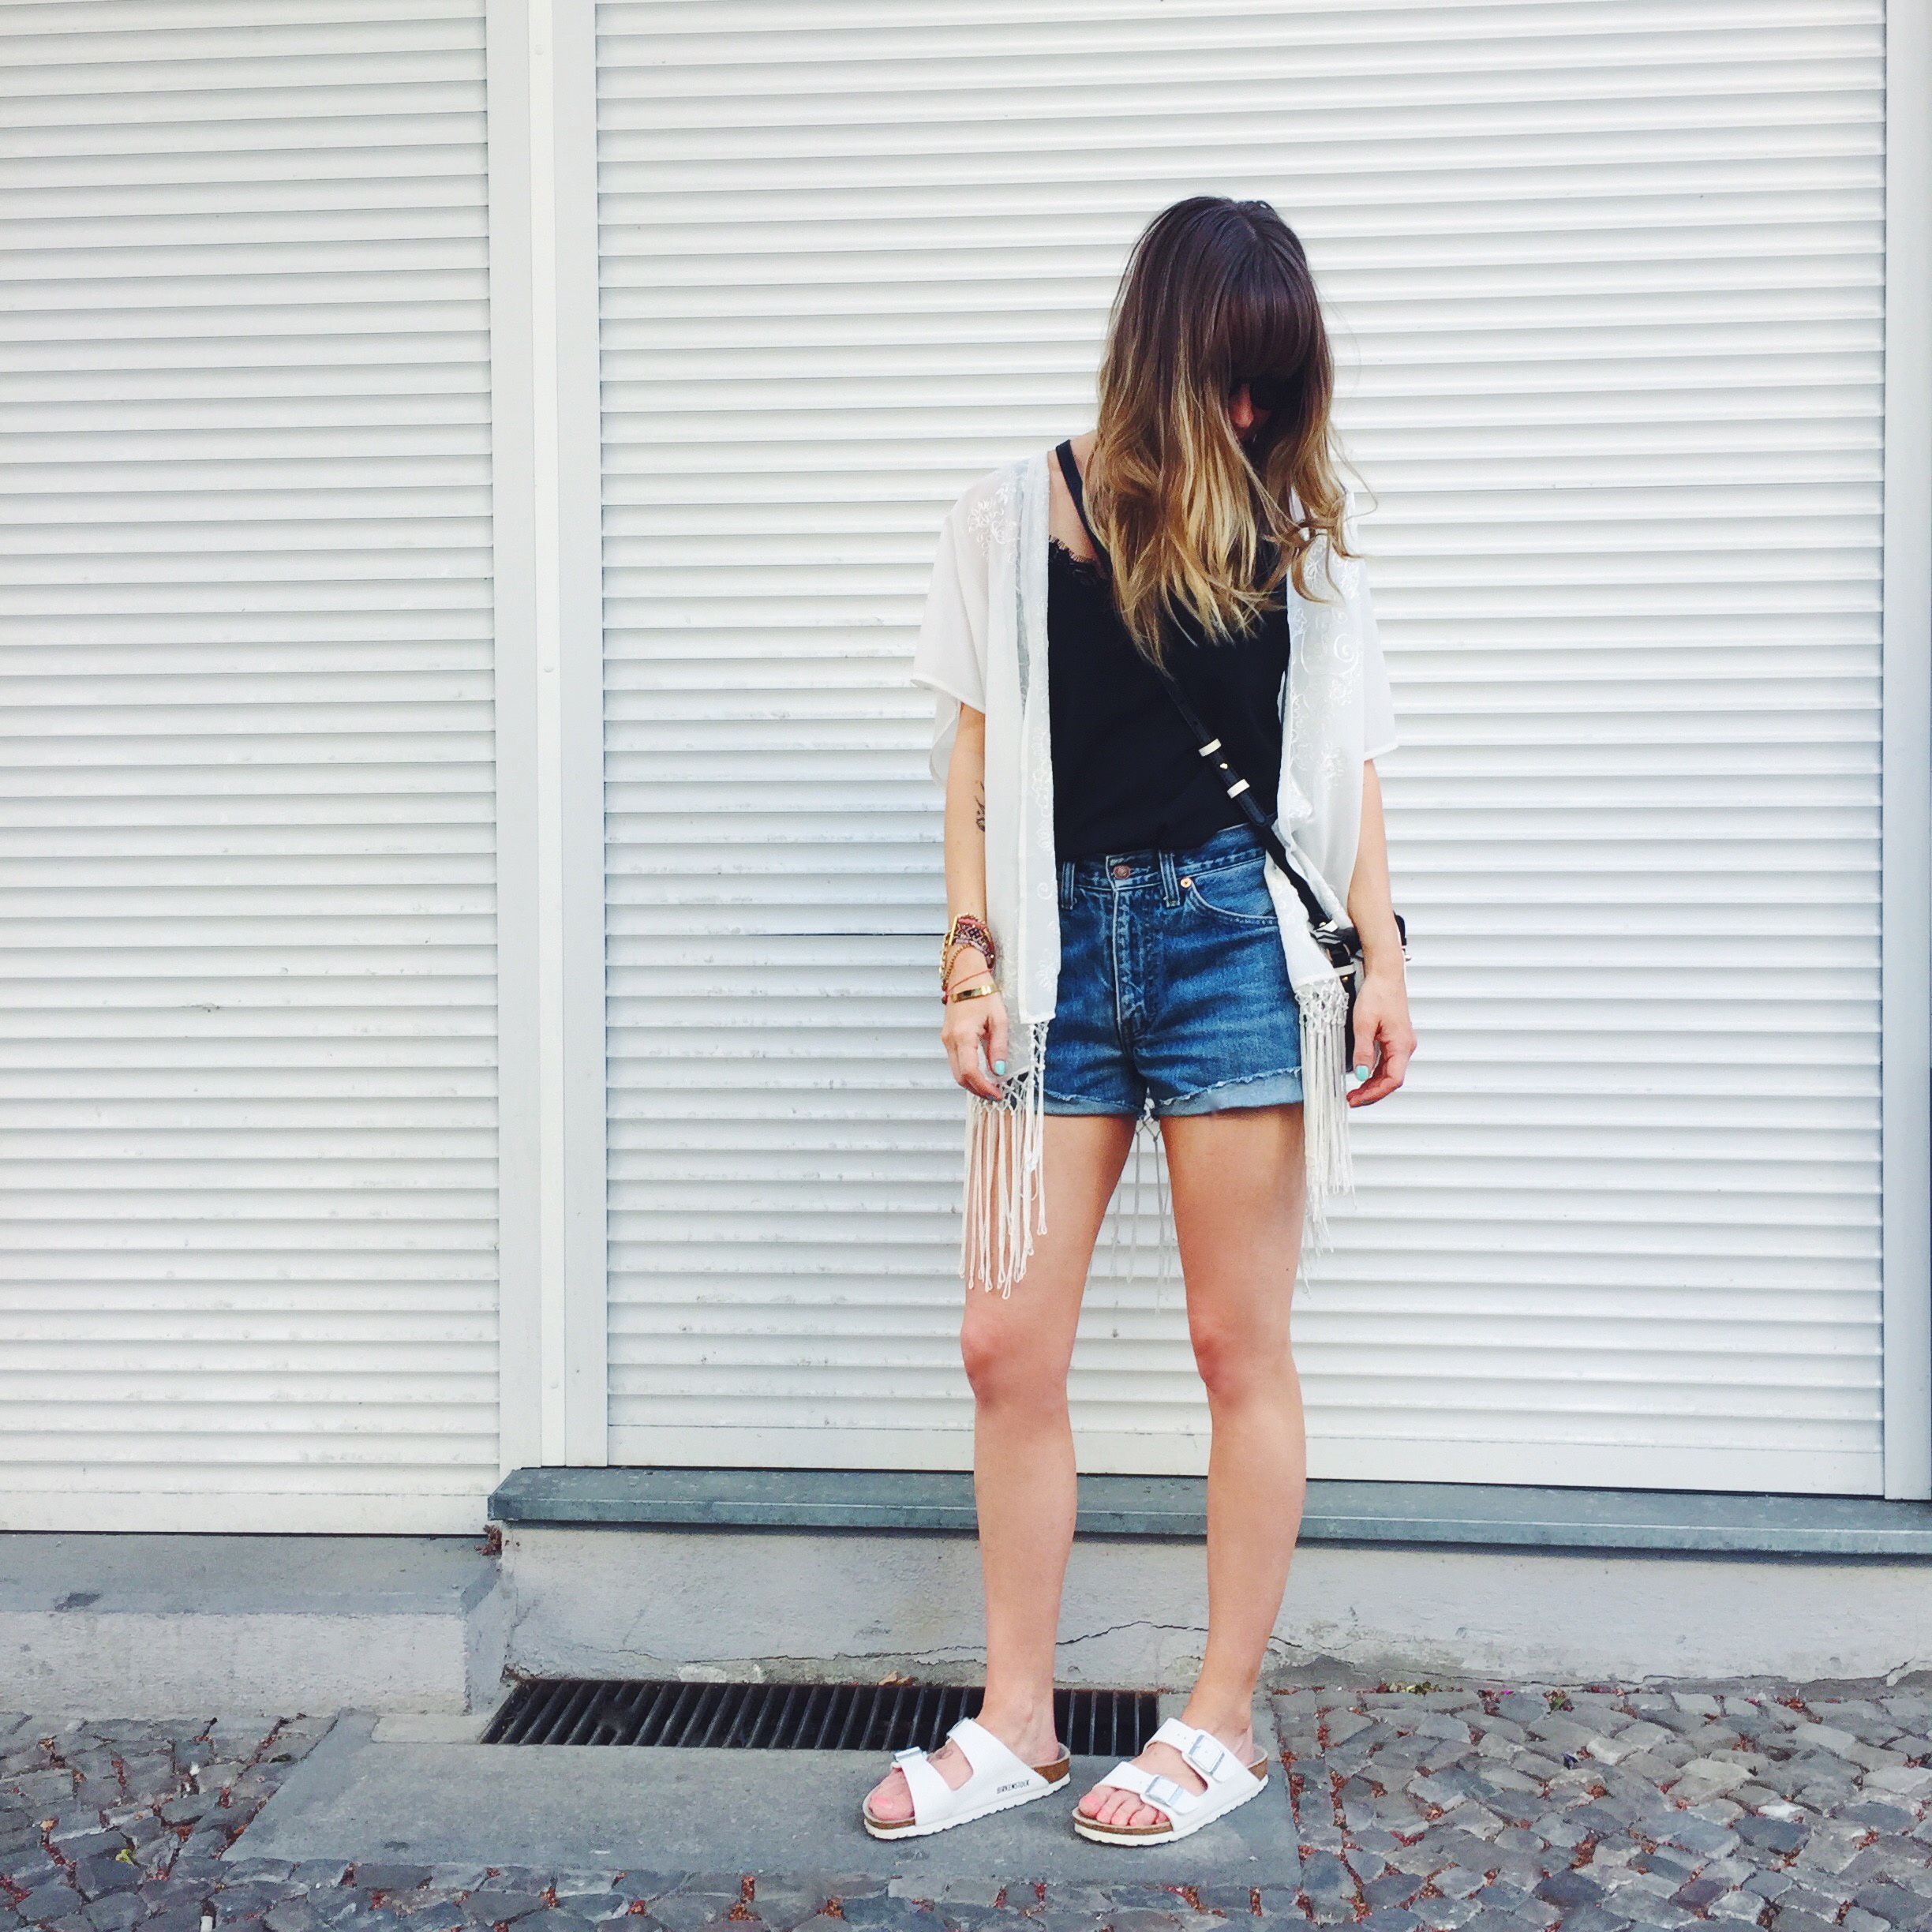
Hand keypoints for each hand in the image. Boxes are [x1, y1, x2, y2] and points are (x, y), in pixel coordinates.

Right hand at [942, 977, 1008, 1100]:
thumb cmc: (984, 993)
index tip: (997, 1094)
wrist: (966, 977)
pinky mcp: (947, 1038)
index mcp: (963, 1036)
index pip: (970, 1072)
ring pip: (956, 1071)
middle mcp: (950, 1040)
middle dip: (977, 1090)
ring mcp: (946, 1040)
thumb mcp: (999, 1020)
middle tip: (995, 1095)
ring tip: (990, 1086)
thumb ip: (998, 1047)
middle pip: (960, 1077)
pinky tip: (981, 1072)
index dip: (983, 1088)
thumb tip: (998, 1071)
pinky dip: (967, 1071)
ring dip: (972, 1082)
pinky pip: (955, 1061)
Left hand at [1346, 966, 1413, 1106]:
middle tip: (1351, 1099)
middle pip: (1391, 1079)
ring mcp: (1402, 1043)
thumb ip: (1363, 1051)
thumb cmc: (1378, 994)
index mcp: (1401, 1045)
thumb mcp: (1364, 1024)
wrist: (1385, 975)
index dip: (1374, 1093)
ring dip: (1372, 1084)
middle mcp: (1405, 1046)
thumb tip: (1360, 1075)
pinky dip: (1375, 1072)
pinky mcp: (1396, 1039)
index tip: (1357, 1099)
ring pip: (1389, 1072)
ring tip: (1354, 1092)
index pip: (1392, 1080)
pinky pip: (1387, 1062)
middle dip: (1372, 1092)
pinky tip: (1362, 1076)